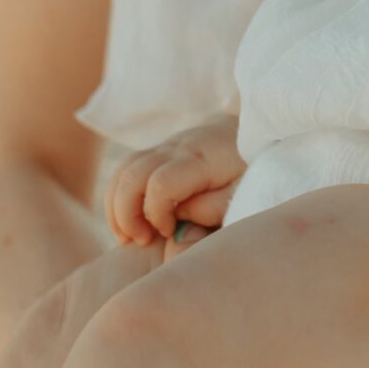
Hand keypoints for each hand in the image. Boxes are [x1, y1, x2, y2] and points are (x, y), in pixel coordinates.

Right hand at [106, 114, 243, 248]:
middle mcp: (177, 148)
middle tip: (142, 240)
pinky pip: (125, 169)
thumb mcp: (246, 190)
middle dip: (126, 215)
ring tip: (128, 236)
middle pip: (131, 176)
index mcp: (200, 159)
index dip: (156, 214)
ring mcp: (164, 146)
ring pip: (121, 171)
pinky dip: (118, 197)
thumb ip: (214, 207)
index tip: (169, 232)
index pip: (160, 184)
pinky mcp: (158, 151)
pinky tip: (129, 221)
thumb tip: (178, 220)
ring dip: (116, 207)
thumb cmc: (253, 166)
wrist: (253, 127)